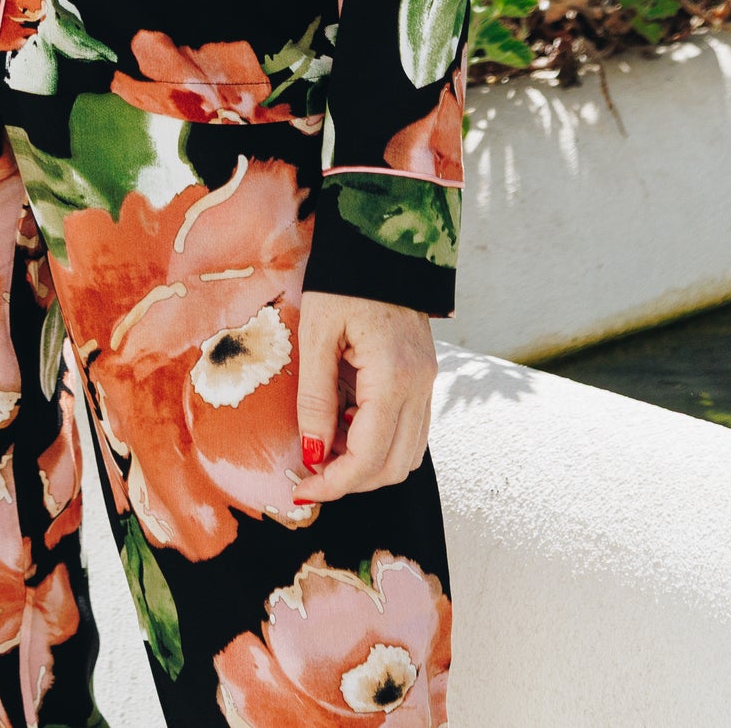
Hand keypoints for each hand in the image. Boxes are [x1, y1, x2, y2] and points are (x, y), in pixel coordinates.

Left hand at [292, 292, 436, 499]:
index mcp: (393, 376)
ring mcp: (428, 381)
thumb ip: (316, 398)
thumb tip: (313, 453)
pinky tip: (350, 422)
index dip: (335, 483)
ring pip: (408, 452)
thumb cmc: (342, 281)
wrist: (380, 241)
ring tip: (328, 442)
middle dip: (352, 480)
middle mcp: (420, 385)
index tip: (302, 490)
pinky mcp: (425, 375)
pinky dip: (381, 441)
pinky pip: (411, 429)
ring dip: (368, 463)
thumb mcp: (317, 335)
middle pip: (394, 465)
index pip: (369, 457)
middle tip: (311, 472)